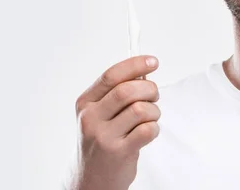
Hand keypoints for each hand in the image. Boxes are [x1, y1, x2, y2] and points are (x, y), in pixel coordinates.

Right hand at [68, 55, 160, 189]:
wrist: (91, 179)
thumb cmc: (103, 140)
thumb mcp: (100, 114)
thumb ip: (117, 93)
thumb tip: (144, 71)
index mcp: (85, 103)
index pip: (111, 75)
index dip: (135, 64)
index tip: (153, 62)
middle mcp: (90, 118)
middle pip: (128, 90)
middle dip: (149, 89)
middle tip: (154, 97)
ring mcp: (103, 136)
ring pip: (141, 109)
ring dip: (154, 112)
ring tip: (149, 119)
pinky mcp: (118, 152)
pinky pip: (147, 129)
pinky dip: (154, 128)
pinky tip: (148, 133)